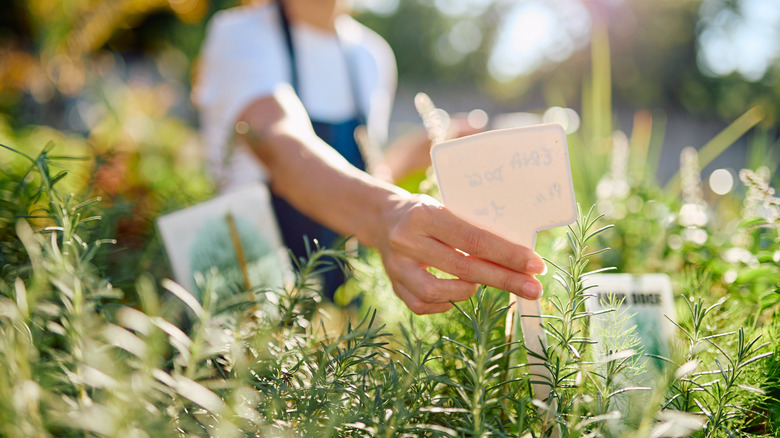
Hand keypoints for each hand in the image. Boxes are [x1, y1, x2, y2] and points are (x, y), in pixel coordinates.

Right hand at [375, 193, 545, 313]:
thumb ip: (474, 227)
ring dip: (470, 291)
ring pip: (439, 292)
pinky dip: (447, 302)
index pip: (474, 240)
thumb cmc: (428, 212)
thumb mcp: (448, 206)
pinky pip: (424, 305)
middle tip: (533, 289)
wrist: (383, 219)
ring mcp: (396, 266)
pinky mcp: (393, 286)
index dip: (508, 255)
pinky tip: (457, 292)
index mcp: (425, 215)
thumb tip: (518, 255)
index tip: (535, 265)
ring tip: (484, 284)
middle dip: (504, 280)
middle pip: (463, 268)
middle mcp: (407, 241)